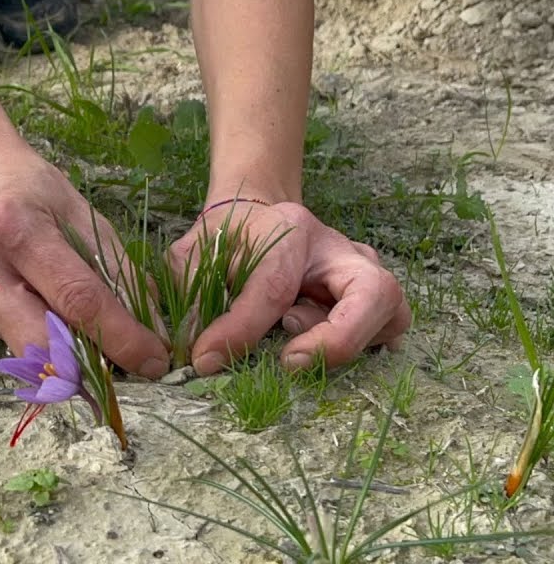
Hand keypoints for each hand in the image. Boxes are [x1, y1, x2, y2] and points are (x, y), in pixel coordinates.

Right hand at [0, 146, 170, 379]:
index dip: (121, 336)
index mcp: (13, 228)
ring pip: (25, 350)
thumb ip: (116, 269)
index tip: (153, 359)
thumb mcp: (81, 213)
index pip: (76, 299)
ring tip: (90, 337)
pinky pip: (9, 340)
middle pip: (41, 343)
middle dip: (90, 364)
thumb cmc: (30, 189)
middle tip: (124, 365)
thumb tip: (149, 327)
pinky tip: (47, 314)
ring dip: (67, 357)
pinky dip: (41, 340)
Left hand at [171, 201, 410, 374]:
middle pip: (374, 293)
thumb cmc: (229, 238)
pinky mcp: (376, 298)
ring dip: (346, 343)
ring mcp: (366, 272)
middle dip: (336, 339)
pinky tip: (315, 345)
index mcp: (292, 230)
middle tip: (290, 360)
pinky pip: (387, 330)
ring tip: (294, 343)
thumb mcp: (194, 252)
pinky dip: (355, 346)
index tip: (208, 358)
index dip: (242, 329)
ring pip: (389, 315)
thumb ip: (190, 289)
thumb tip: (196, 346)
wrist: (260, 220)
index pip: (275, 286)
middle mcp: (340, 250)